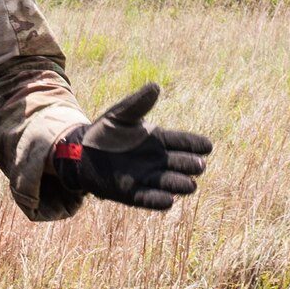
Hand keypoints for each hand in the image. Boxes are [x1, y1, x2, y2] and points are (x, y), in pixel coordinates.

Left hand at [55, 83, 211, 209]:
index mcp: (159, 139)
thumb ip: (138, 103)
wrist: (82, 152)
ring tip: (189, 185)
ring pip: (169, 182)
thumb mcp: (121, 114)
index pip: (183, 142)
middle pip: (181, 163)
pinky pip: (148, 198)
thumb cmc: (105, 131)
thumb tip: (155, 87)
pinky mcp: (132, 193)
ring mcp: (147, 177)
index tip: (207, 147)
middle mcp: (158, 160)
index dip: (195, 144)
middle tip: (199, 166)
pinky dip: (158, 200)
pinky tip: (169, 201)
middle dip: (191, 165)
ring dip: (179, 184)